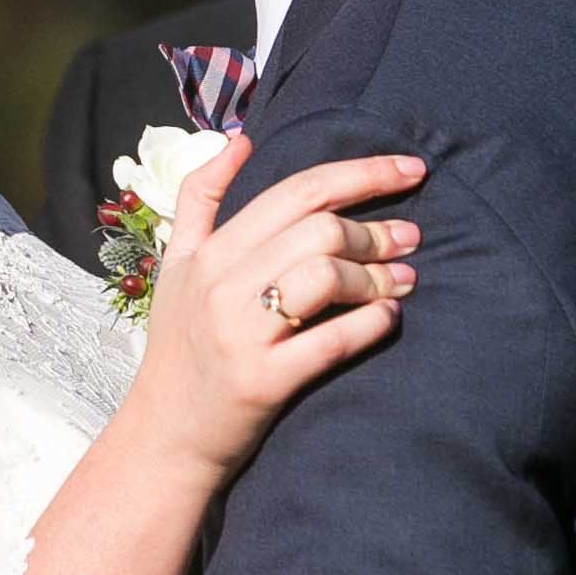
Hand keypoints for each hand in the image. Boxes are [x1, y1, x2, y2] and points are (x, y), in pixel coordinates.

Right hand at [130, 137, 424, 481]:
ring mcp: (240, 334)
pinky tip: (391, 316)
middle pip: (319, 230)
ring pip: (327, 277)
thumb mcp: (177, 265)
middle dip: (377, 230)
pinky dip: (372, 323)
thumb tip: (240, 140)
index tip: (410, 170)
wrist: (165, 435)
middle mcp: (221, 285)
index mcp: (208, 251)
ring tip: (406, 279)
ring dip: (379, 275)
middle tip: (410, 237)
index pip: (296, 191)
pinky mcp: (262, 382)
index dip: (361, 173)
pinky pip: (331, 341)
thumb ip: (200, 198)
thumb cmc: (180, 345)